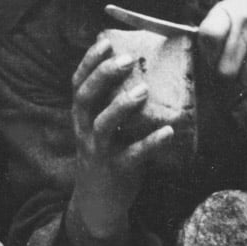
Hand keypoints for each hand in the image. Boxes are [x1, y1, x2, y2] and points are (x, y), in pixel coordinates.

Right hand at [67, 36, 173, 241]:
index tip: (105, 41)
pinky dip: (150, 143)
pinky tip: (168, 131)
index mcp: (82, 117)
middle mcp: (85, 132)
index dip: (89, 62)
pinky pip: (133, 155)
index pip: (78, 83)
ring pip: (103, 125)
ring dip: (121, 105)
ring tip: (143, 90)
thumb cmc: (106, 155)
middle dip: (103, 76)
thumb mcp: (101, 127)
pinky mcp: (116, 170)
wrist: (98, 204)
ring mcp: (98, 152)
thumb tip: (133, 67)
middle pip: (85, 98)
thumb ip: (110, 102)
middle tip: (126, 59)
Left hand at [198, 0, 246, 89]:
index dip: (209, 54)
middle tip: (239, 66)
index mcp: (230, 10)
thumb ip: (219, 31)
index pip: (207, 36)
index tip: (216, 56)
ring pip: (245, 79)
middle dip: (231, 74)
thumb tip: (204, 61)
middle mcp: (246, 22)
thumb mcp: (239, 10)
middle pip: (224, 70)